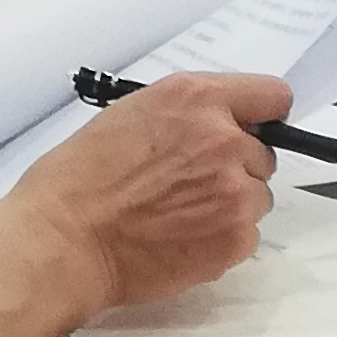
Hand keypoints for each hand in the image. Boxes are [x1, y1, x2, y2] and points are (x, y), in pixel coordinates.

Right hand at [12, 72, 286, 312]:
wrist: (64, 240)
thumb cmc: (81, 181)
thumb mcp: (132, 114)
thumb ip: (188, 114)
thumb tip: (221, 124)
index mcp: (196, 99)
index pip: (271, 95)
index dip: (262, 115)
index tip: (252, 128)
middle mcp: (224, 139)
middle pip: (263, 153)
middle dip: (236, 167)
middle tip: (189, 183)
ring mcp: (235, 190)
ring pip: (257, 197)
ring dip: (230, 205)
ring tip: (178, 213)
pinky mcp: (235, 237)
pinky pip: (248, 234)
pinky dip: (222, 239)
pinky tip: (181, 238)